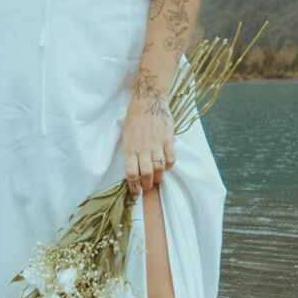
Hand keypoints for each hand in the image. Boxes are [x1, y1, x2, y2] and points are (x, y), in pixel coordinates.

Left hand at [122, 69, 175, 198]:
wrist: (148, 101)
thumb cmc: (135, 119)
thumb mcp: (127, 137)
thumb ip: (131, 153)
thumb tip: (134, 170)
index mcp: (129, 149)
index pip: (130, 175)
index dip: (133, 188)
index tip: (135, 196)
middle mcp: (141, 149)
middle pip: (144, 175)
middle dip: (146, 186)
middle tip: (148, 188)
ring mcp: (155, 144)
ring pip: (157, 169)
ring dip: (158, 178)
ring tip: (157, 179)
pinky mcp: (167, 139)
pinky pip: (171, 158)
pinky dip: (170, 166)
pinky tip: (167, 166)